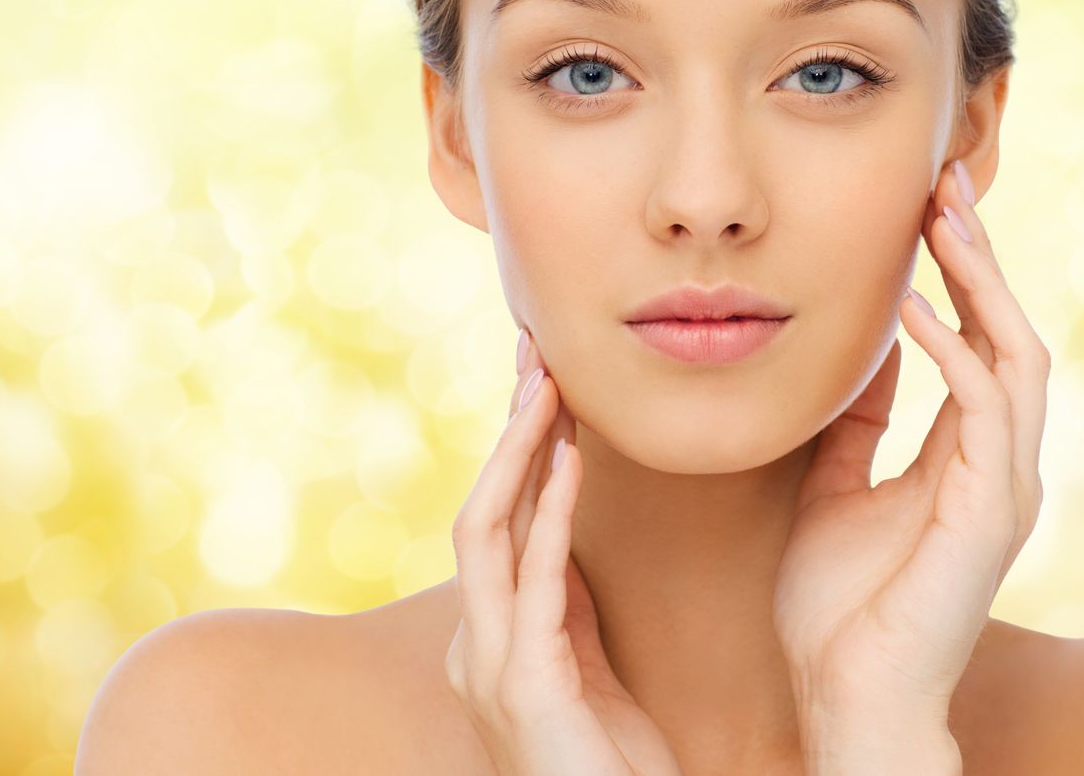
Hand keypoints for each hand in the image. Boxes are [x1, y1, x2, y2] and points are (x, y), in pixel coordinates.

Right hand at [446, 329, 685, 775]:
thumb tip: (564, 530)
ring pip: (486, 529)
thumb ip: (567, 604)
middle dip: (507, 427)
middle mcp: (473, 644)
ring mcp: (489, 665)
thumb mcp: (586, 667)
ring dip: (519, 450)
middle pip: (479, 507)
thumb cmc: (611, 767)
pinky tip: (571, 459)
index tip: (542, 376)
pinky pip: (534, 579)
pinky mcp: (524, 685)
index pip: (493, 519)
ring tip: (549, 383)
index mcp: (488, 637)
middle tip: (535, 348)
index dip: (515, 445)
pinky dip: (550, 511)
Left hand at [774, 159, 1049, 725]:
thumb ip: (861, 423)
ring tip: (940, 217)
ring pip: (1018, 353)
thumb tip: (868, 351)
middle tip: (945, 180)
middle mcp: (1002, 463)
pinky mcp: (993, 509)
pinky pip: (987, 406)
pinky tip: (912, 304)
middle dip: (980, 254)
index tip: (926, 204)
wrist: (845, 696)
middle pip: (1011, 330)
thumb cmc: (838, 609)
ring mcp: (1007, 485)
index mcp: (969, 457)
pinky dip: (954, 349)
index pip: (980, 339)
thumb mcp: (836, 487)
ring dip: (980, 281)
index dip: (959, 271)